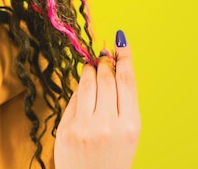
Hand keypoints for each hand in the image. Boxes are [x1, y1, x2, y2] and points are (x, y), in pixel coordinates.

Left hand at [54, 30, 140, 168]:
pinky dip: (79, 88)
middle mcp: (108, 124)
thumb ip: (121, 104)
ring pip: (87, 83)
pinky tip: (83, 84)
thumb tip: (110, 68)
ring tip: (93, 65)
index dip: (124, 56)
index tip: (120, 40)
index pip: (127, 80)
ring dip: (90, 69)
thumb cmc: (112, 158)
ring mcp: (85, 126)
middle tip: (103, 52)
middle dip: (104, 61)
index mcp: (130, 125)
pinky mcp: (67, 128)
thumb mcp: (128, 134)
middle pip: (106, 78)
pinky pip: (73, 98)